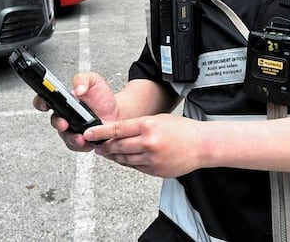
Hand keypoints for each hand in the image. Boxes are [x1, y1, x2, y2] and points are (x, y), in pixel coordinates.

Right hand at [33, 72, 117, 151]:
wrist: (117, 112)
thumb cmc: (103, 97)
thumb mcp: (94, 81)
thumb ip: (83, 79)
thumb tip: (78, 89)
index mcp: (64, 100)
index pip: (46, 100)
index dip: (41, 102)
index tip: (45, 104)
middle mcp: (65, 115)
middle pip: (54, 121)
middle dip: (58, 123)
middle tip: (64, 123)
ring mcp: (71, 128)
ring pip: (64, 136)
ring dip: (71, 137)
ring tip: (80, 137)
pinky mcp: (79, 140)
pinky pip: (75, 145)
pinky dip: (81, 145)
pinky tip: (87, 141)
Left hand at [84, 113, 203, 177]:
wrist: (202, 145)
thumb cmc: (181, 129)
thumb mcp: (158, 119)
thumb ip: (137, 126)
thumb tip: (117, 132)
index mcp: (148, 125)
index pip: (116, 129)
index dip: (99, 132)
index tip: (88, 133)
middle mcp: (148, 143)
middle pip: (117, 146)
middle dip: (104, 146)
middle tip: (97, 145)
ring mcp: (151, 159)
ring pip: (124, 158)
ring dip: (113, 155)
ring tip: (108, 152)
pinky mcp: (155, 171)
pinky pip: (135, 167)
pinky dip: (127, 162)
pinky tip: (125, 158)